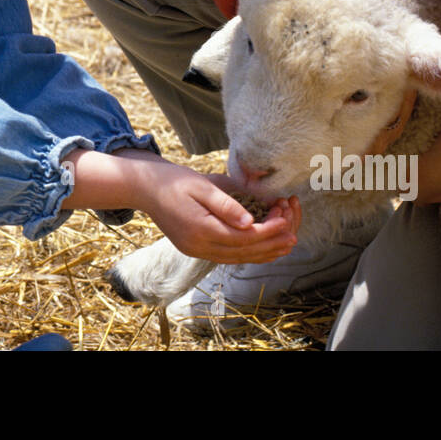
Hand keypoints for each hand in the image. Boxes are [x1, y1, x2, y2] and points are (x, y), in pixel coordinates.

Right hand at [135, 162, 300, 263]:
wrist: (146, 189)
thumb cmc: (175, 181)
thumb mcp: (202, 185)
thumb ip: (226, 204)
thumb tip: (249, 222)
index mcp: (201, 229)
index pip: (244, 236)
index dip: (268, 230)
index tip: (286, 219)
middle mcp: (199, 246)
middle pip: (244, 252)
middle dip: (271, 243)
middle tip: (294, 235)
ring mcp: (197, 251)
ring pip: (238, 258)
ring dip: (264, 252)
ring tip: (286, 244)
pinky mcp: (197, 249)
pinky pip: (229, 256)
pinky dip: (249, 252)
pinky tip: (263, 247)